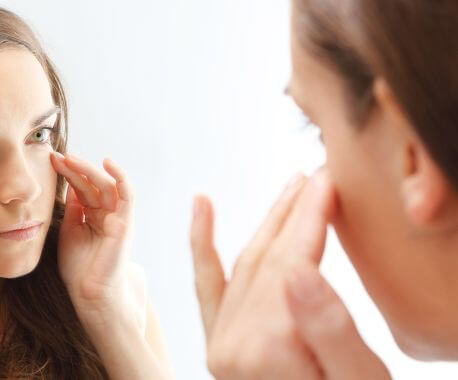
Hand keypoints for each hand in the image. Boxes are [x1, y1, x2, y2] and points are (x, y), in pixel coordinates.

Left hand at [50, 152, 134, 325]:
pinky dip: (121, 177)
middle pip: (92, 183)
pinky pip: (127, 194)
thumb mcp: (69, 230)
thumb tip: (69, 183)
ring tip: (71, 159)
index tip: (51, 161)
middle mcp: (107, 213)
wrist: (89, 292)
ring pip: (107, 184)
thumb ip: (72, 208)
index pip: (81, 188)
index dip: (67, 173)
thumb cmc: (79, 267)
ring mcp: (117, 216)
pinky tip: (107, 163)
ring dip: (89, 170)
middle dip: (75, 168)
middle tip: (58, 156)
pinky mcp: (126, 221)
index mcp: (92, 216)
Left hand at [190, 169, 372, 378]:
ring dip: (270, 222)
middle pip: (267, 259)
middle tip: (319, 175)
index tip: (328, 178)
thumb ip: (327, 330)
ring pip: (246, 264)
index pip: (291, 264)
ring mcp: (220, 344)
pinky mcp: (219, 344)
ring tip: (294, 186)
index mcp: (266, 351)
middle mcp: (231, 345)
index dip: (311, 217)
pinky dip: (203, 244)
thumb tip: (300, 271)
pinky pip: (207, 285)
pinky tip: (202, 204)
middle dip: (295, 212)